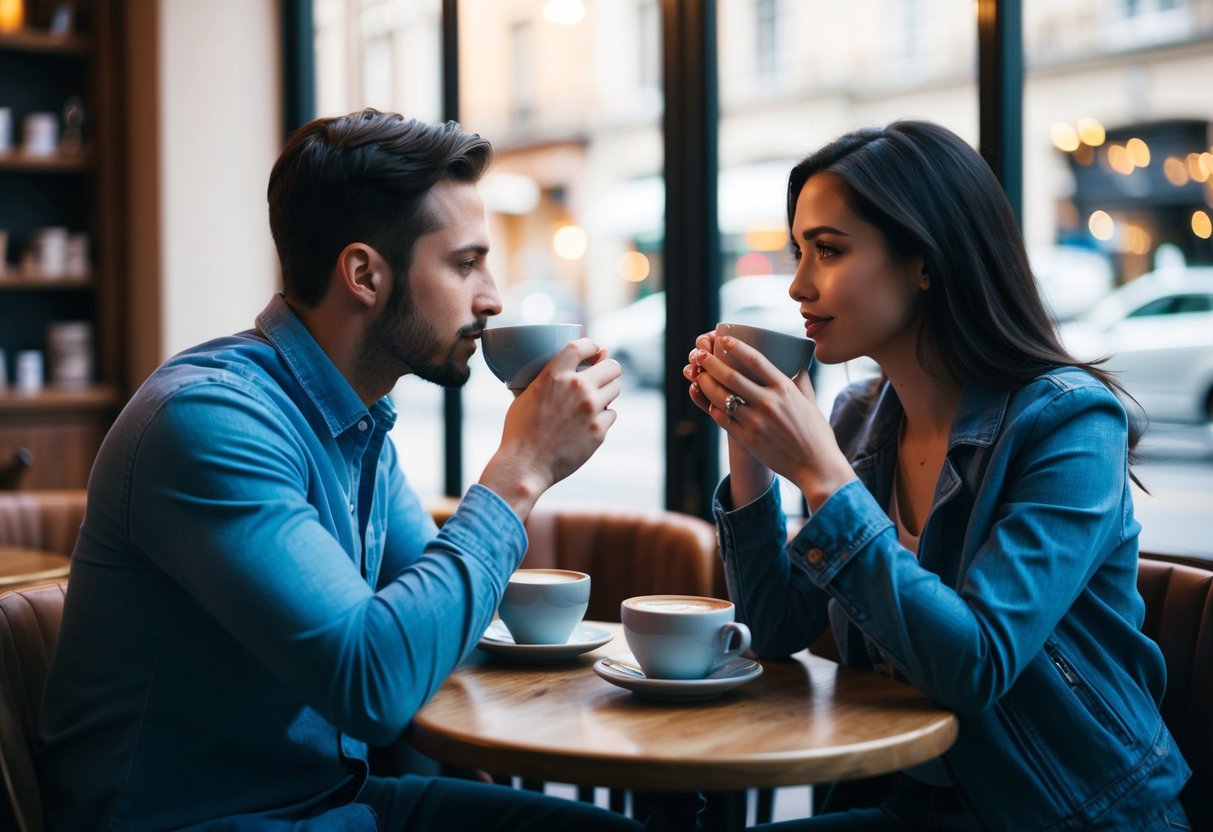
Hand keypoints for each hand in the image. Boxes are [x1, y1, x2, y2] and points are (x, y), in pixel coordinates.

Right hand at [480, 338, 620, 519]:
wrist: (525, 465)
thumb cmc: (521, 430)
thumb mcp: (527, 394)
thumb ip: (550, 377)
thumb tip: (575, 366)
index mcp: (554, 374)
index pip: (583, 345)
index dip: (592, 346)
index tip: (595, 351)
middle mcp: (577, 387)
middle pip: (611, 367)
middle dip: (607, 370)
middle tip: (601, 378)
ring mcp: (591, 409)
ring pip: (615, 390)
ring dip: (606, 394)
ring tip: (591, 404)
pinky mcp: (599, 430)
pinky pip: (611, 415)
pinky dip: (602, 418)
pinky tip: (588, 424)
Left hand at [684, 332, 853, 510]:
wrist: (816, 466)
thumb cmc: (816, 434)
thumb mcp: (811, 402)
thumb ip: (801, 382)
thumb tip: (798, 365)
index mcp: (784, 389)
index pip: (755, 360)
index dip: (736, 347)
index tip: (723, 339)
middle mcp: (768, 402)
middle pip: (731, 376)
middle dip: (711, 362)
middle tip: (699, 354)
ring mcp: (756, 421)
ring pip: (722, 397)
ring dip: (705, 383)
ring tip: (697, 374)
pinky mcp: (747, 439)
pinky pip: (722, 419)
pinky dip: (712, 406)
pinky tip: (707, 399)